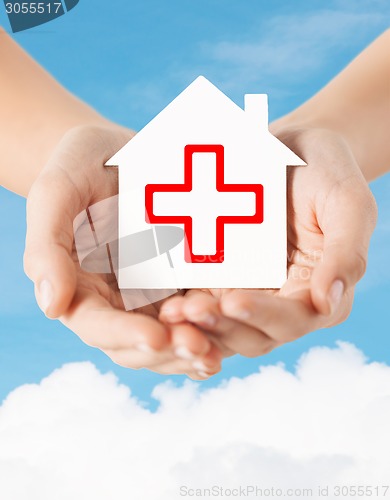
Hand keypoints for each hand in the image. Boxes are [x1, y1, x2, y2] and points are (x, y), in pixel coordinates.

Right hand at [24, 125, 221, 377]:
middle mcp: (117, 300)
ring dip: (192, 349)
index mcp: (81, 288)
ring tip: (219, 351)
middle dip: (167, 351)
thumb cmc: (80, 166)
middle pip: (137, 345)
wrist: (118, 150)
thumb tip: (51, 306)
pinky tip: (236, 330)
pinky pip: (196, 313)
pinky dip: (213, 329)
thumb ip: (47, 248)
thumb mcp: (56, 193)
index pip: (97, 325)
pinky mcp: (181, 280)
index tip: (155, 336)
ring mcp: (152, 293)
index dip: (124, 334)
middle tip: (199, 347)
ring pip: (170, 338)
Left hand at [159, 127, 377, 356]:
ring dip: (197, 327)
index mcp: (317, 292)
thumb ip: (345, 253)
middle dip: (222, 327)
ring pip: (221, 326)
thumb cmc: (326, 171)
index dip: (264, 317)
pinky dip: (184, 308)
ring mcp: (247, 291)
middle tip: (191, 311)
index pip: (293, 320)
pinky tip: (163, 301)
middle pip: (252, 334)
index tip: (233, 301)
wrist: (289, 148)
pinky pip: (200, 300)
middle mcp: (281, 301)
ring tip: (171, 313)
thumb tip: (327, 303)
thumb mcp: (347, 203)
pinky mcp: (219, 277)